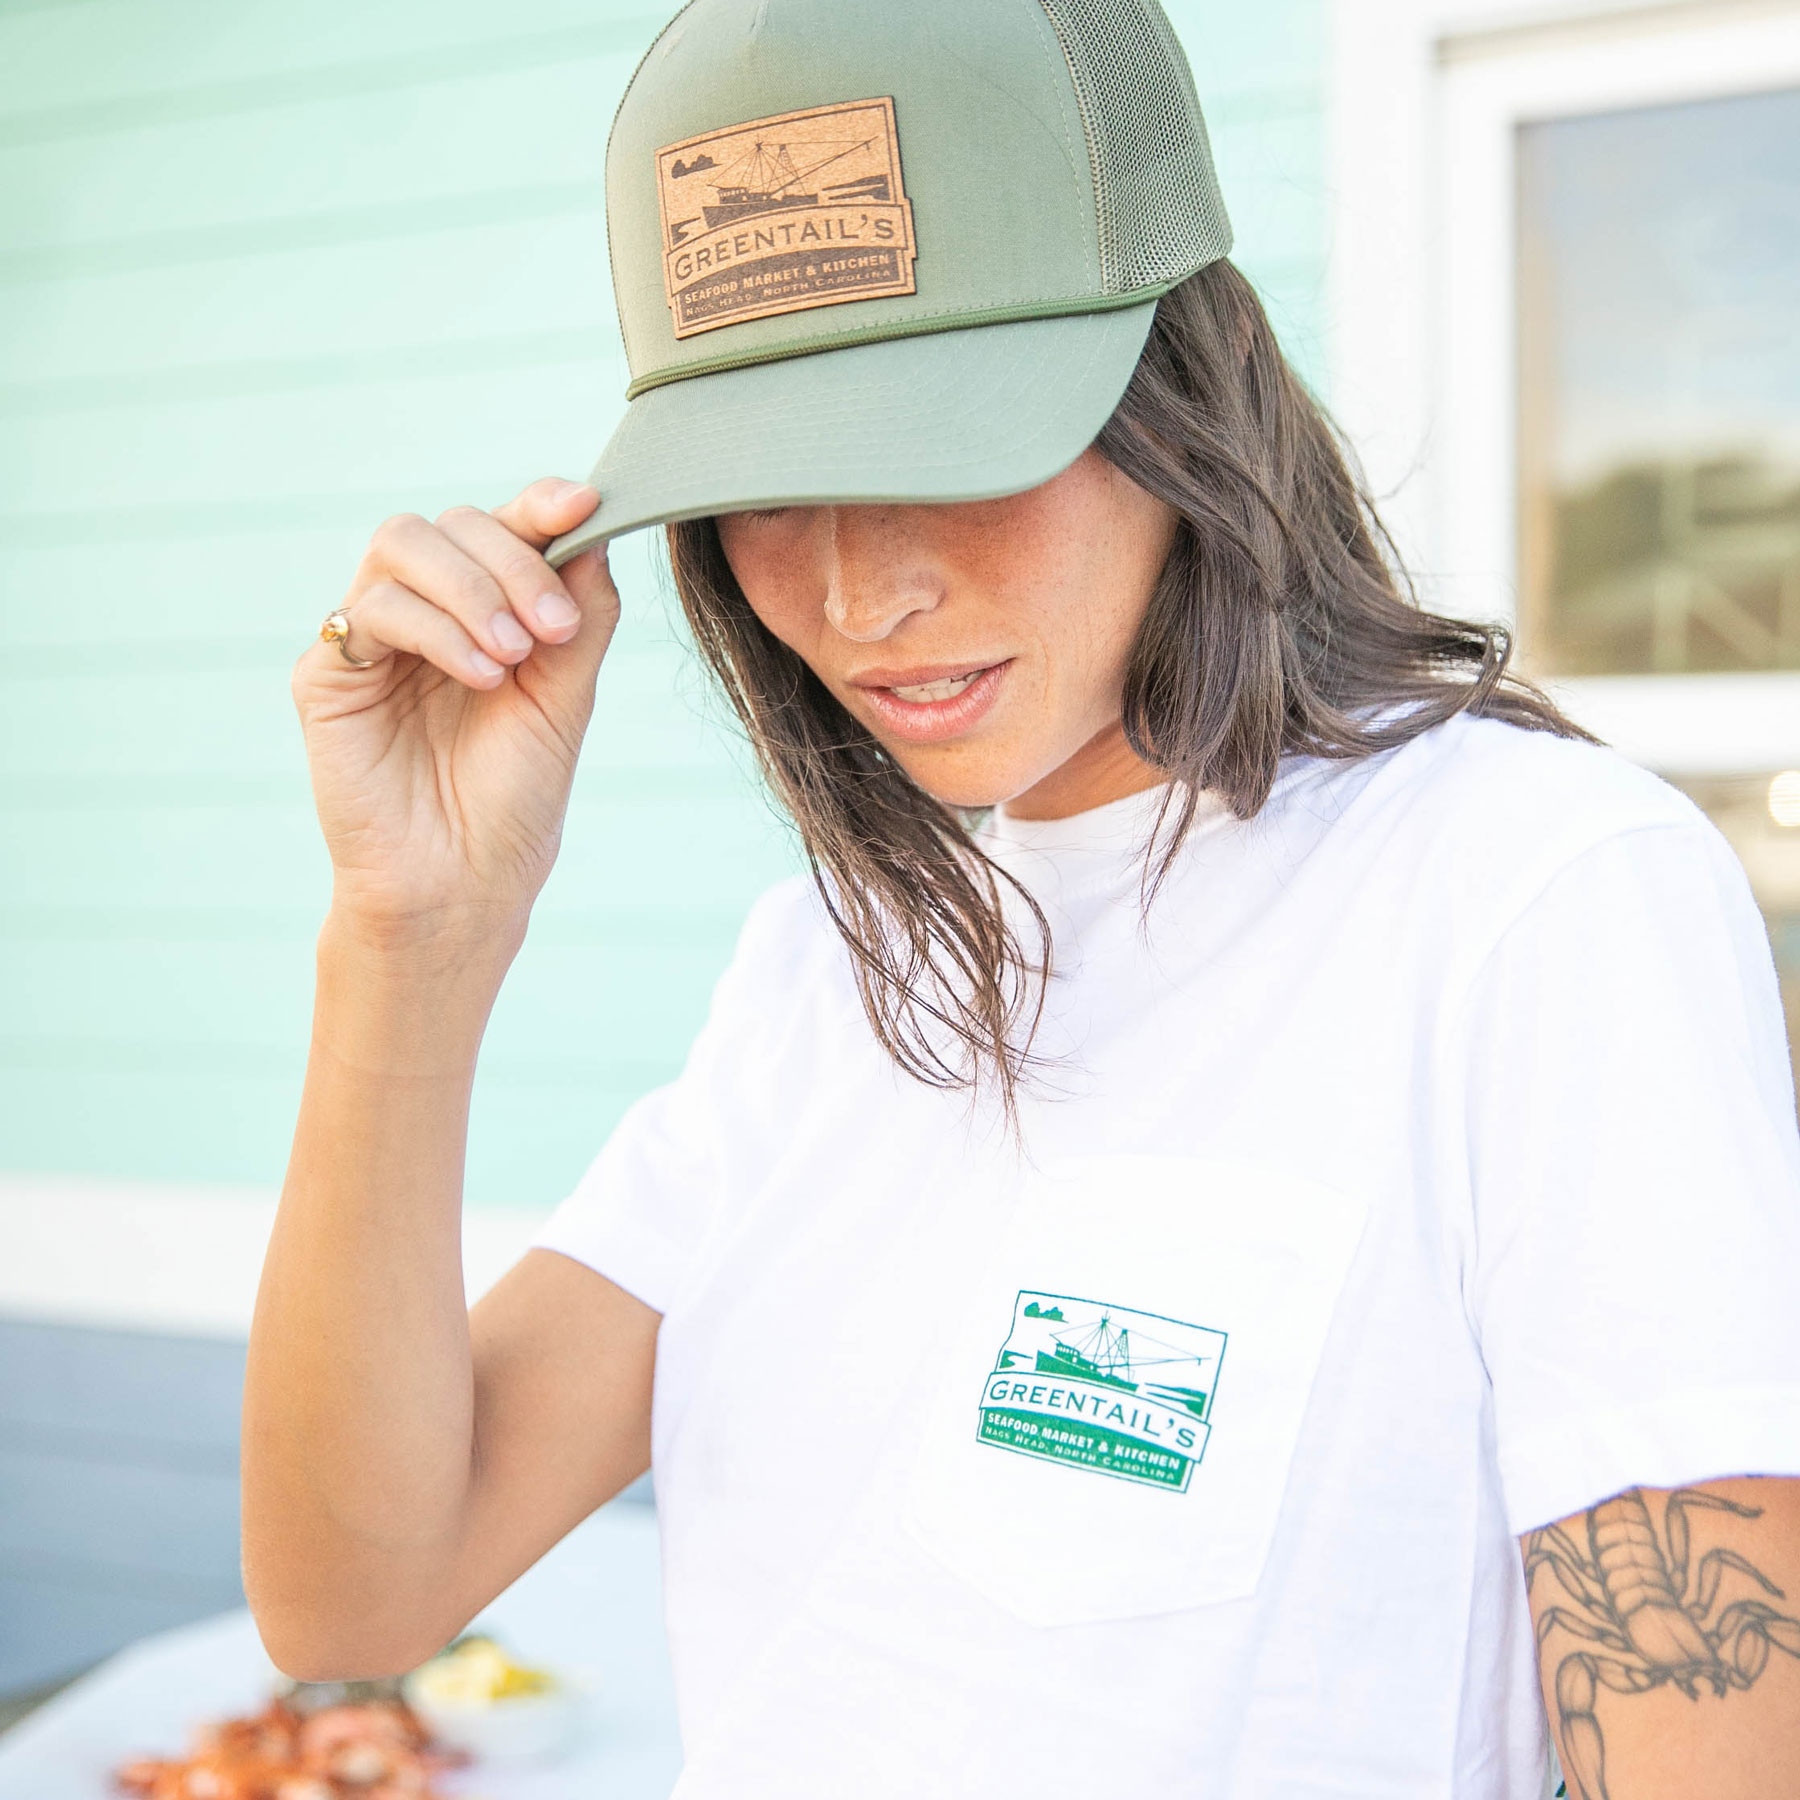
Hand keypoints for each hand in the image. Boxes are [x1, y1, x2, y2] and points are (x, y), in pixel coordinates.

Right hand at [293, 479, 616, 945]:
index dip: (540, 505)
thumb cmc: (514, 799)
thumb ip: (581, 616)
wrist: (464, 884)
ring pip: (403, 545)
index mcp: (483, 613)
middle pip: (453, 524)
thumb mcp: (566, 698)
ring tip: (514, 656)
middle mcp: (425, 613)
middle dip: (513, 561)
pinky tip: (480, 676)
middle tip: (552, 628)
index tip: (584, 505)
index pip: (504, 530)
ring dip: (472, 589)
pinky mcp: (327, 673)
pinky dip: (435, 629)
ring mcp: (372, 638)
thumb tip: (594, 528)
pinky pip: (371, 608)